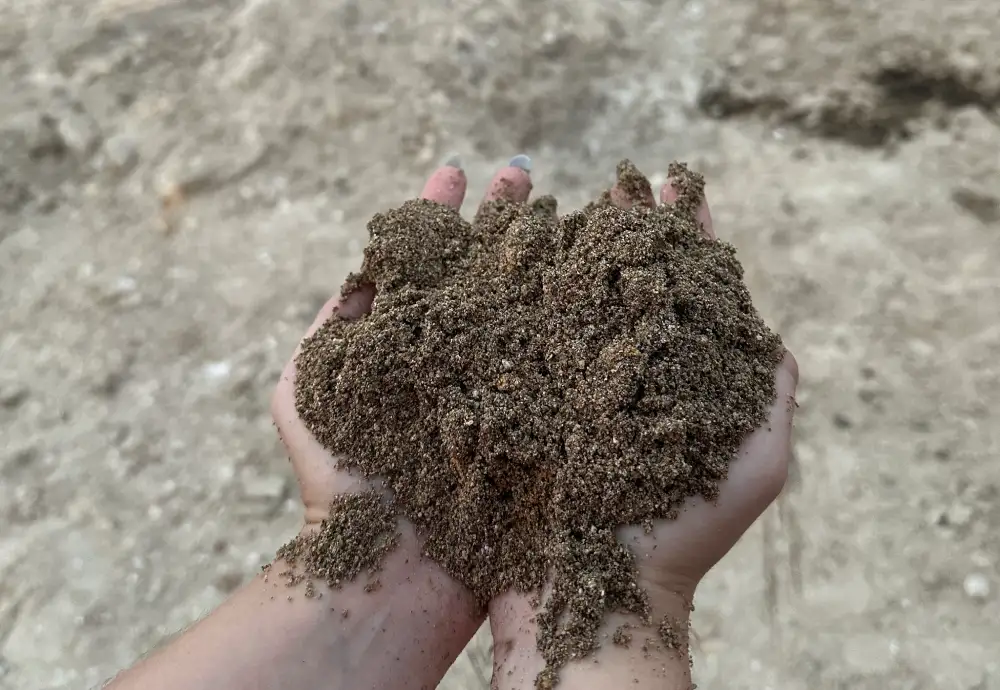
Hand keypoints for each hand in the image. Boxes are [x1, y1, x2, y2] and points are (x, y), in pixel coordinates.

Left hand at [268, 155, 535, 688]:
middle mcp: (455, 359)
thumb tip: (365, 267)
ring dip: (546, 253)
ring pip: (526, 304)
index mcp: (404, 344)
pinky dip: (576, 314)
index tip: (456, 170)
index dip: (439, 215)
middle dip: (503, 220)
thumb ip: (335, 321)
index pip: (426, 262)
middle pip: (483, 272)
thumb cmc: (339, 481)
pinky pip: (557, 357)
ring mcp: (497, 388)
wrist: (390, 570)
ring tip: (572, 203)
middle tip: (524, 172)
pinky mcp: (534, 421)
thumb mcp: (308, 386)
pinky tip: (600, 276)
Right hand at [488, 177, 799, 688]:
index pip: (686, 294)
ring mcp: (565, 396)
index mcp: (678, 385)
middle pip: (625, 289)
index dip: (686, 239)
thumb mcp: (754, 466)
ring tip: (558, 199)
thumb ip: (772, 393)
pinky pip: (511, 342)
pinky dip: (508, 297)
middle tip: (620, 178)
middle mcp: (621, 383)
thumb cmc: (677, 539)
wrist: (589, 602)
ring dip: (562, 252)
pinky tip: (499, 257)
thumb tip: (773, 334)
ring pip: (564, 306)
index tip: (679, 185)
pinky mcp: (515, 414)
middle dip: (624, 234)